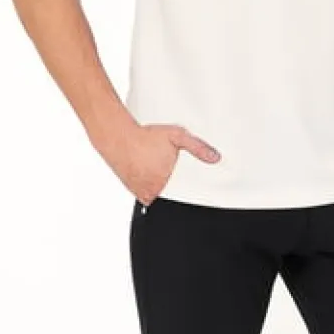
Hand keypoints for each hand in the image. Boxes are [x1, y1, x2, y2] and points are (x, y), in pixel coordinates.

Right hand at [101, 121, 219, 203]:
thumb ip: (197, 147)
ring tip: (159, 171)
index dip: (190, 192)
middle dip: (175, 187)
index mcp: (165, 182)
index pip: (184, 195)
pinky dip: (151, 188)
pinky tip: (150, 174)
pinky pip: (147, 195)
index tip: (195, 189)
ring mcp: (141, 192)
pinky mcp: (133, 190)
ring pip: (158, 196)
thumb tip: (215, 158)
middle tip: (171, 171)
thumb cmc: (146, 136)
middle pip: (172, 197)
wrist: (118, 137)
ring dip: (161, 188)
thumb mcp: (177, 136)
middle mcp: (153, 190)